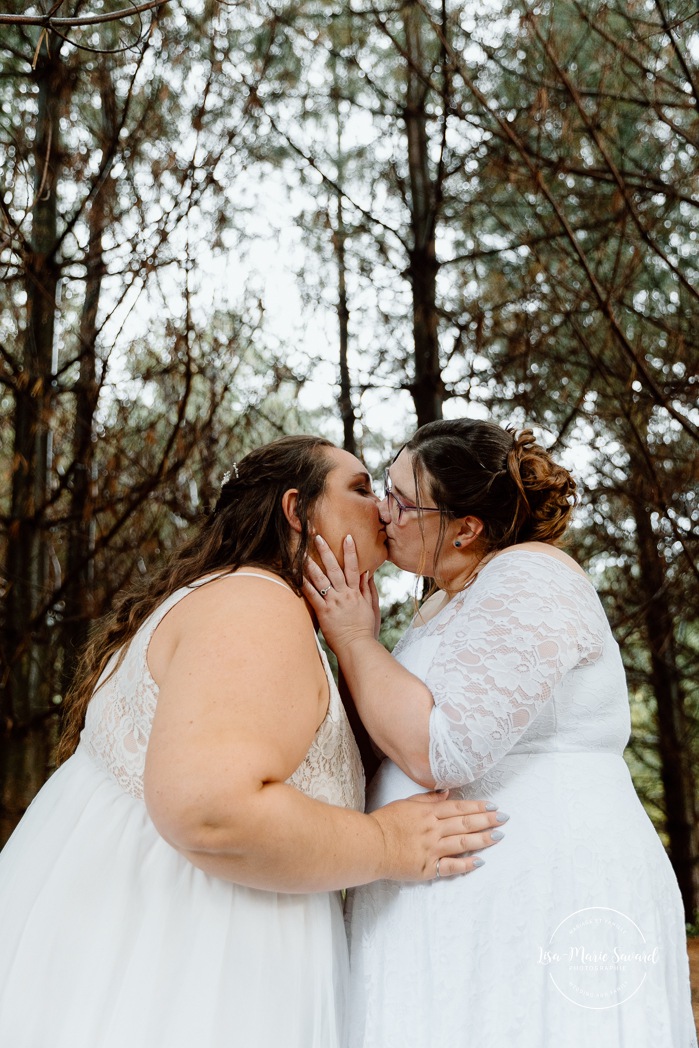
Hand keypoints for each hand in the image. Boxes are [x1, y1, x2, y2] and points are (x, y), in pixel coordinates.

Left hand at [303, 534, 377, 652]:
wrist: (357, 647)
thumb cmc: (365, 629)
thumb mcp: (371, 607)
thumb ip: (367, 589)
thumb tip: (366, 572)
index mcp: (355, 592)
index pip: (353, 567)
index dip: (350, 551)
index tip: (347, 537)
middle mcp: (344, 594)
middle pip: (334, 569)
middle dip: (326, 551)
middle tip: (318, 537)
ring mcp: (333, 603)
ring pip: (321, 580)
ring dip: (311, 565)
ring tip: (303, 553)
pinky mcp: (323, 613)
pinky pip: (313, 596)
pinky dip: (305, 585)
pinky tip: (297, 576)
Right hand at [370, 792, 504, 880]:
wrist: (370, 845)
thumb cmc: (385, 822)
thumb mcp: (406, 803)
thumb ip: (427, 798)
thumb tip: (446, 793)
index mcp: (428, 812)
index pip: (458, 808)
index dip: (477, 807)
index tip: (493, 806)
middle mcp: (433, 829)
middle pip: (465, 823)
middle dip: (487, 820)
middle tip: (504, 818)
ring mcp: (432, 849)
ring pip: (463, 842)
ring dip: (483, 839)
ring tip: (499, 836)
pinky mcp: (428, 867)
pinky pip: (451, 866)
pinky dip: (466, 863)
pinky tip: (480, 861)